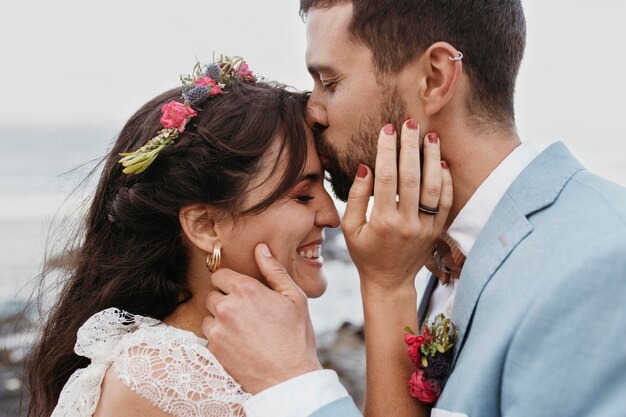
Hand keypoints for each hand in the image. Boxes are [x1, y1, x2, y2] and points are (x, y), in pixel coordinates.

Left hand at [202, 243, 320, 393]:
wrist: (288, 378)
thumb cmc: (295, 336)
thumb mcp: (294, 297)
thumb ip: (274, 270)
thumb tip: (261, 248)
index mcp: (246, 290)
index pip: (220, 275)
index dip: (230, 281)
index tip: (241, 291)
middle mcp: (227, 307)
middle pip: (212, 294)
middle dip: (225, 300)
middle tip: (246, 312)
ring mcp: (217, 330)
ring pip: (209, 316)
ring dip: (220, 319)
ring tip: (243, 329)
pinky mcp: (213, 350)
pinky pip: (209, 336)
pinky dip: (220, 338)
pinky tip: (239, 343)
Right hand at [342, 120, 452, 293]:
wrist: (389, 281)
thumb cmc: (365, 253)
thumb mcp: (350, 228)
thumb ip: (355, 197)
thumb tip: (365, 167)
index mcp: (382, 221)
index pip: (386, 177)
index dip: (387, 151)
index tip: (387, 130)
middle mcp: (407, 223)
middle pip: (412, 177)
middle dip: (410, 146)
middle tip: (410, 123)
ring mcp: (425, 227)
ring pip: (434, 187)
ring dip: (432, 158)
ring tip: (430, 136)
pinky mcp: (437, 231)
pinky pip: (446, 202)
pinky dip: (446, 180)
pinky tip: (441, 161)